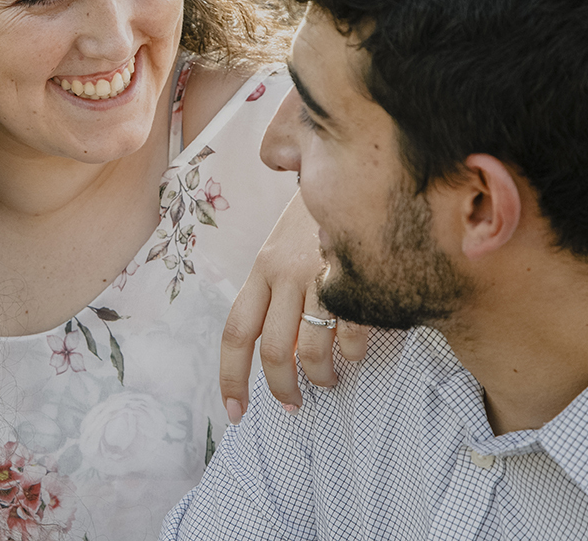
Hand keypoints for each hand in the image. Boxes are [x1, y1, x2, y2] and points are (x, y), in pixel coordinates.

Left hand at [220, 193, 369, 420]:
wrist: (351, 174)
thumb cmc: (315, 222)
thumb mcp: (282, 250)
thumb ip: (273, 292)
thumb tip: (274, 349)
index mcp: (261, 271)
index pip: (236, 332)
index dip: (232, 377)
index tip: (235, 411)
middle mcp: (284, 274)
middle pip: (273, 351)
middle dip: (282, 389)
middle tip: (293, 405)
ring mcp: (319, 275)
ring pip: (312, 349)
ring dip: (321, 376)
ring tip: (328, 380)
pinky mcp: (354, 276)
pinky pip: (351, 333)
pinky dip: (354, 352)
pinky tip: (356, 351)